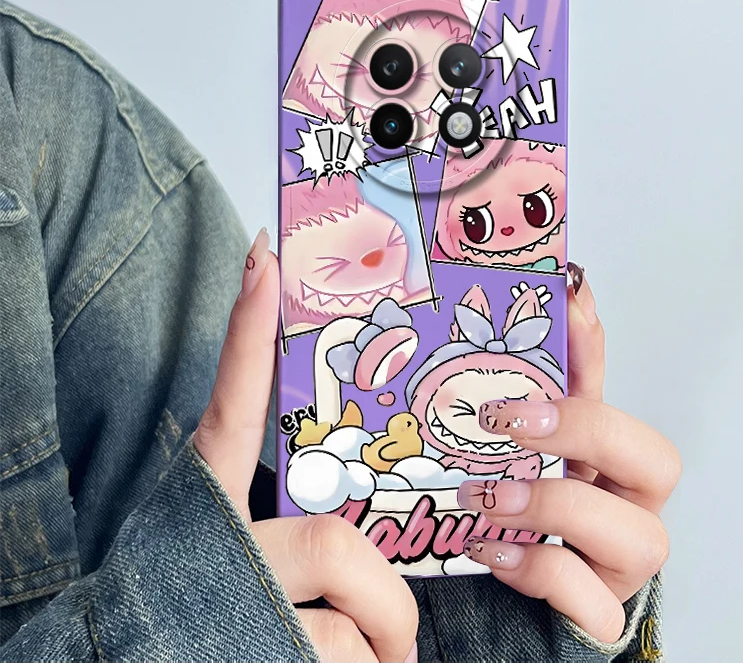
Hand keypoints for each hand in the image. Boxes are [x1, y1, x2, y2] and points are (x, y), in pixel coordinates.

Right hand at [193, 229, 417, 662]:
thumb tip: (361, 539)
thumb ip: (299, 536)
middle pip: (332, 543)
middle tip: (399, 641)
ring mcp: (236, 601)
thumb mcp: (240, 565)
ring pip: (351, 613)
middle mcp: (215, 550)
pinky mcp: (256, 650)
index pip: (231, 410)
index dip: (246, 335)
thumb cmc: (204, 620)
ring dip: (379, 654)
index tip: (265, 258)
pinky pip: (347, 656)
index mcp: (205, 514)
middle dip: (385, 603)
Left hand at [457, 263, 680, 643]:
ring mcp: (620, 561)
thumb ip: (515, 390)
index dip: (589, 349)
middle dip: (584, 432)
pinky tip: (490, 548)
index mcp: (605, 454)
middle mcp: (628, 503)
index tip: (548, 310)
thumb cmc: (520, 505)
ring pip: (640, 539)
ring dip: (554, 508)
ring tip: (485, 495)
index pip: (612, 390)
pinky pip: (592, 602)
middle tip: (505, 420)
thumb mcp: (516, 446)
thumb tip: (511, 311)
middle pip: (658, 462)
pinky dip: (539, 572)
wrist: (514, 583)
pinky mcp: (599, 610)